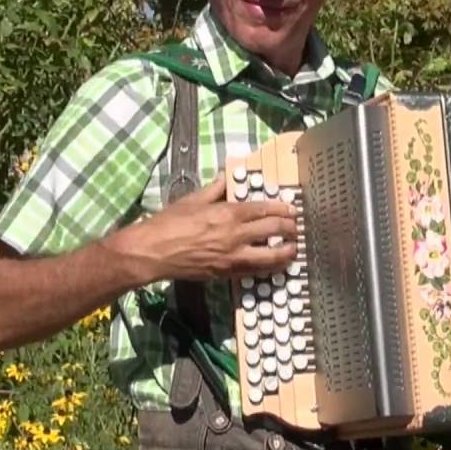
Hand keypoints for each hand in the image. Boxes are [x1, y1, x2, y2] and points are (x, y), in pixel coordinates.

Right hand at [121, 174, 297, 282]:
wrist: (153, 251)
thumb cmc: (170, 223)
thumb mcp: (193, 198)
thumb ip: (215, 188)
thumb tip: (227, 176)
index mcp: (228, 213)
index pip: (264, 209)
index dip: (283, 209)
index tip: (291, 210)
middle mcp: (235, 235)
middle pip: (274, 230)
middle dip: (290, 228)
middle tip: (297, 228)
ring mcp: (233, 257)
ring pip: (270, 256)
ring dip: (286, 252)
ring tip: (294, 249)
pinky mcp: (226, 273)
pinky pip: (254, 271)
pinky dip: (268, 268)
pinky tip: (275, 266)